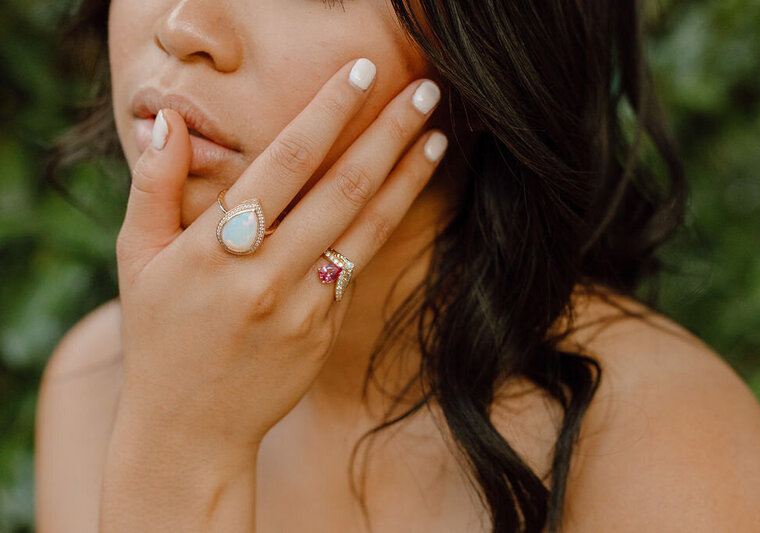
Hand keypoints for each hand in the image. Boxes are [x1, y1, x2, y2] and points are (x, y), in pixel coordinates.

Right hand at [113, 58, 446, 452]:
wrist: (191, 429)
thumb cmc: (160, 336)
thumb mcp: (135, 259)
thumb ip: (153, 186)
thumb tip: (169, 120)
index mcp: (215, 248)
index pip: (283, 164)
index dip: (328, 113)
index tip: (362, 74)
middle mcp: (266, 275)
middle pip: (341, 189)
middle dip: (388, 133)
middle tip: (424, 91)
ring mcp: (303, 307)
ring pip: (366, 229)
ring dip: (406, 178)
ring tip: (437, 137)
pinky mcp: (325, 331)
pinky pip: (358, 269)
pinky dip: (384, 226)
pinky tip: (406, 193)